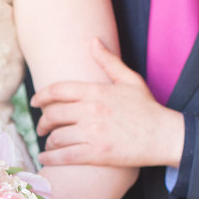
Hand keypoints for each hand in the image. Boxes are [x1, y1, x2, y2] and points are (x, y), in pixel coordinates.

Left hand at [31, 39, 185, 167]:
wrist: (164, 136)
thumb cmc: (147, 108)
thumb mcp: (130, 80)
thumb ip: (108, 60)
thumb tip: (93, 40)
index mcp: (97, 91)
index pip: (58, 90)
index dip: (41, 96)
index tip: (34, 102)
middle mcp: (91, 111)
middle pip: (53, 114)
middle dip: (42, 122)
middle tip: (41, 127)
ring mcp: (93, 133)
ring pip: (56, 137)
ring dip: (48, 141)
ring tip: (49, 144)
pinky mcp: (97, 153)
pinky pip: (64, 156)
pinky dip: (50, 158)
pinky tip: (45, 158)